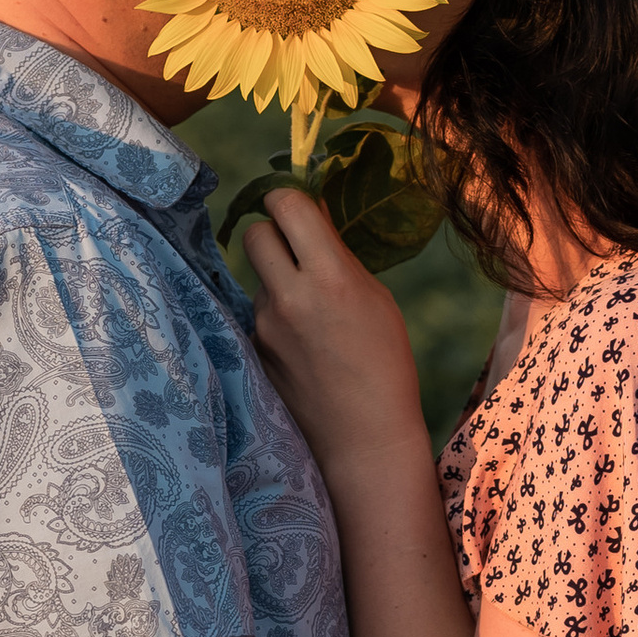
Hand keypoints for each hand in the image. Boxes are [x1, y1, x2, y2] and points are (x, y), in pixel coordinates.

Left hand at [242, 183, 428, 482]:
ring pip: (258, 278)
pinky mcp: (252, 350)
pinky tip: (301, 344)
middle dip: (271, 233)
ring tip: (311, 315)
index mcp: (330, 276)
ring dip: (277, 281)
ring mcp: (264, 326)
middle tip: (293, 248)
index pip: (285, 205)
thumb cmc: (385, 364)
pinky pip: (256, 314)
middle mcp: (289, 296)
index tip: (294, 207)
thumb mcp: (375, 298)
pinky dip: (274, 317)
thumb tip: (311, 218)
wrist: (364, 436)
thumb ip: (338, 257)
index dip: (286, 199)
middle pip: (253, 233)